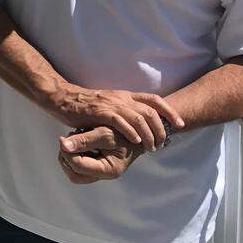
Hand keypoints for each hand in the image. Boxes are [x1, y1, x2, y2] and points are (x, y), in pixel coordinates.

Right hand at [50, 85, 182, 151]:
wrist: (62, 98)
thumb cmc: (85, 105)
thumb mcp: (109, 103)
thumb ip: (124, 110)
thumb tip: (141, 122)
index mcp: (125, 95)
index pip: (154, 99)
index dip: (170, 111)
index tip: (180, 124)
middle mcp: (121, 98)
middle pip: (151, 111)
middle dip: (161, 129)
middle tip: (162, 144)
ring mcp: (111, 104)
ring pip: (139, 118)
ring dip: (148, 135)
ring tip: (150, 147)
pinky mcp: (100, 112)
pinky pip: (121, 122)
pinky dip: (131, 132)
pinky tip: (135, 142)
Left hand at [57, 126, 141, 183]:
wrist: (137, 134)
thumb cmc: (124, 133)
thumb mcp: (104, 133)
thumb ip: (84, 140)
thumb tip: (63, 145)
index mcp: (108, 170)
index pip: (78, 166)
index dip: (67, 152)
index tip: (62, 138)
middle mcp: (103, 175)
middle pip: (74, 174)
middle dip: (66, 157)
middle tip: (67, 139)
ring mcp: (99, 171)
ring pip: (74, 171)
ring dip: (69, 155)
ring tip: (75, 137)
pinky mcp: (96, 165)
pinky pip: (78, 165)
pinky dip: (74, 153)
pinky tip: (79, 138)